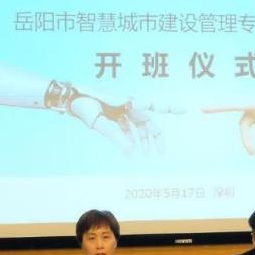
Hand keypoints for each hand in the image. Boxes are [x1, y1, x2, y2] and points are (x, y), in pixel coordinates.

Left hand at [46, 81, 184, 155]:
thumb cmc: (84, 102)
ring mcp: (121, 111)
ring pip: (138, 128)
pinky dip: (129, 141)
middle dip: (155, 137)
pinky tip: (130, 153)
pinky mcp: (114, 117)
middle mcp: (127, 106)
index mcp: (127, 102)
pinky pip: (126, 130)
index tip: (184, 110)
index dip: (169, 108)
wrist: (69, 98)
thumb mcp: (96, 119)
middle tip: (160, 153)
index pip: (153, 105)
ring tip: (146, 156)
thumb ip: (113, 134)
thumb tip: (129, 150)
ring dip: (143, 141)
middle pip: (147, 122)